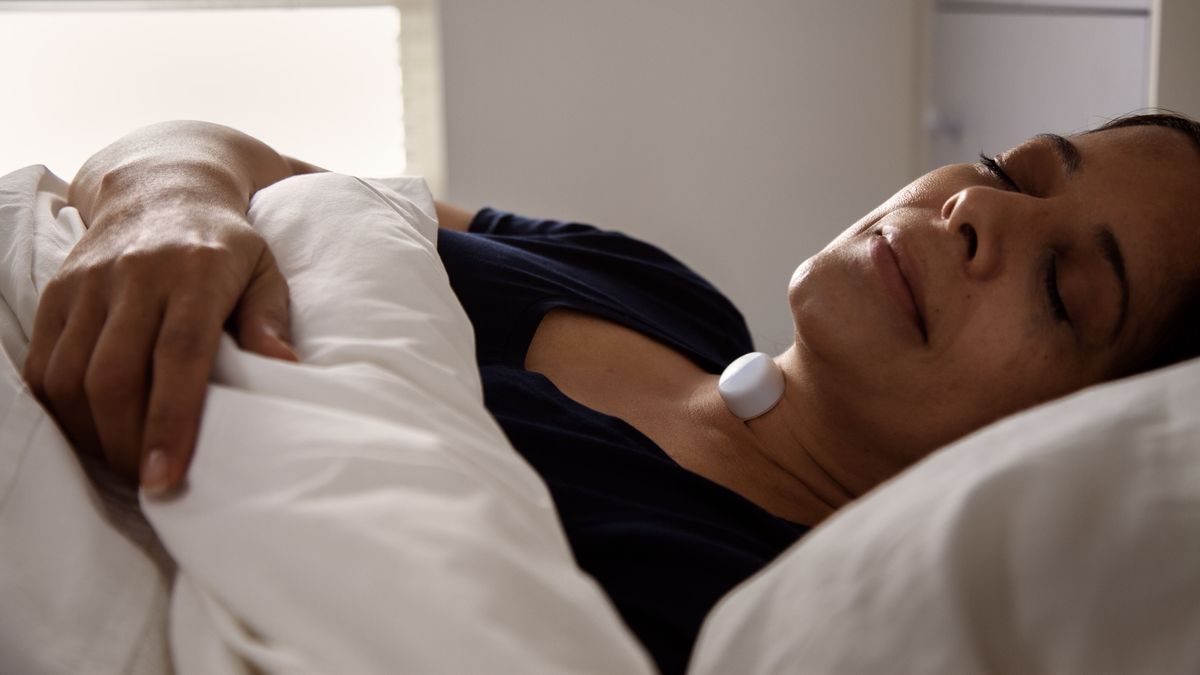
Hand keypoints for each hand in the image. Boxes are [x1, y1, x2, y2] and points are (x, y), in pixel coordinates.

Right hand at [22, 200, 297, 495]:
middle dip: (127, 443)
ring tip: (125, 462)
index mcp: (196, 271)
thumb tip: (286, 368)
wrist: (162, 185)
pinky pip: (44, 364)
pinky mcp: (56, 292)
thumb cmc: (227, 244)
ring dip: (93, 435)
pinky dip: (62, 411)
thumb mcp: (265, 270)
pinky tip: (92, 432)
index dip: (170, 422)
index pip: (178, 355)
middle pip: (115, 376)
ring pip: (71, 377)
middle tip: (150, 483)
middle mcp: (135, 274)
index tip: (167, 478)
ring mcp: (88, 283)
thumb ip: (272, 319)